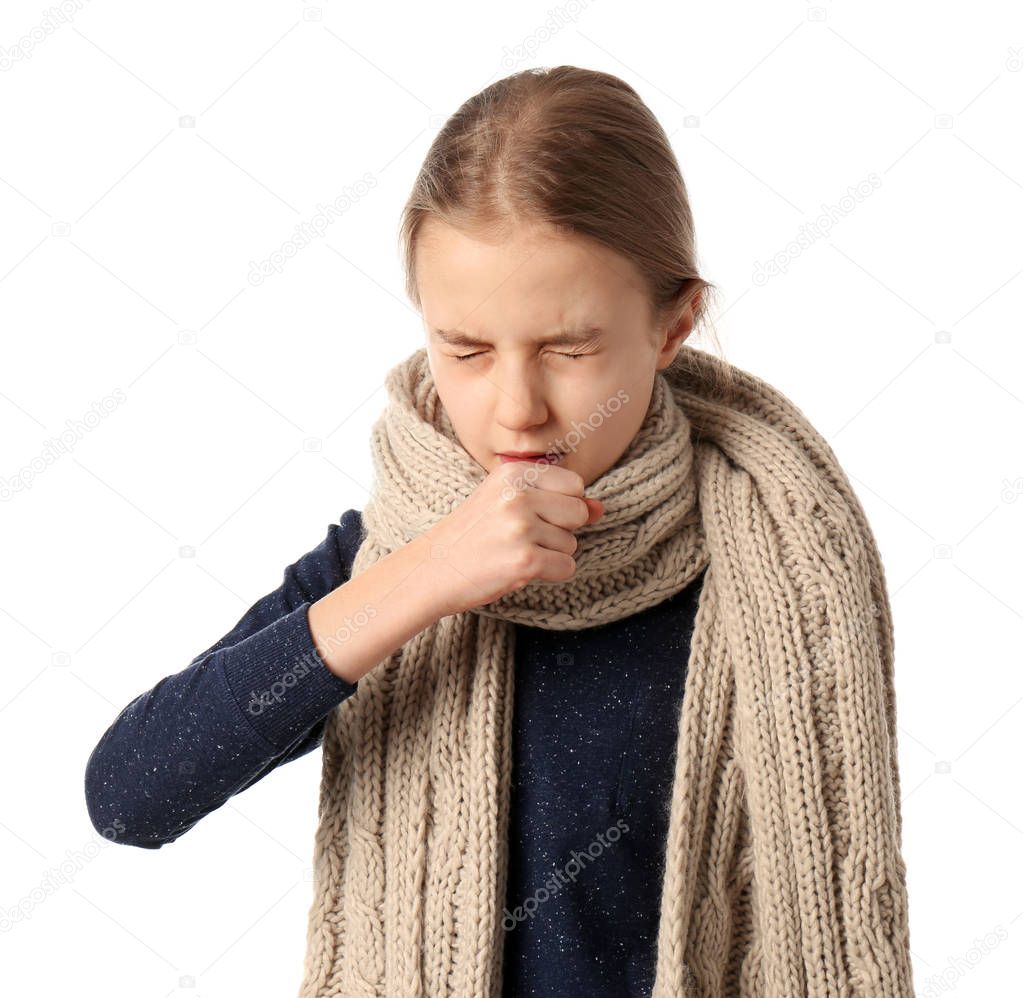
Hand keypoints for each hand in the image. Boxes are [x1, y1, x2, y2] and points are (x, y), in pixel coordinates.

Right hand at [422, 459, 604, 614]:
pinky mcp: (525, 560)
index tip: (531, 516)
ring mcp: (521, 527)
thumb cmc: (472, 535)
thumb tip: (600, 508)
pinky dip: (550, 574)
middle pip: (578, 512)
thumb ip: (556, 500)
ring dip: (550, 554)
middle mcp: (518, 495)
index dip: (561, 506)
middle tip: (521, 537)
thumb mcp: (508, 503)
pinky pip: (567, 567)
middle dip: (559, 530)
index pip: (575, 485)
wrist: (432, 569)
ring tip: (513, 552)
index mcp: (514, 472)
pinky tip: (519, 570)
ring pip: (572, 543)